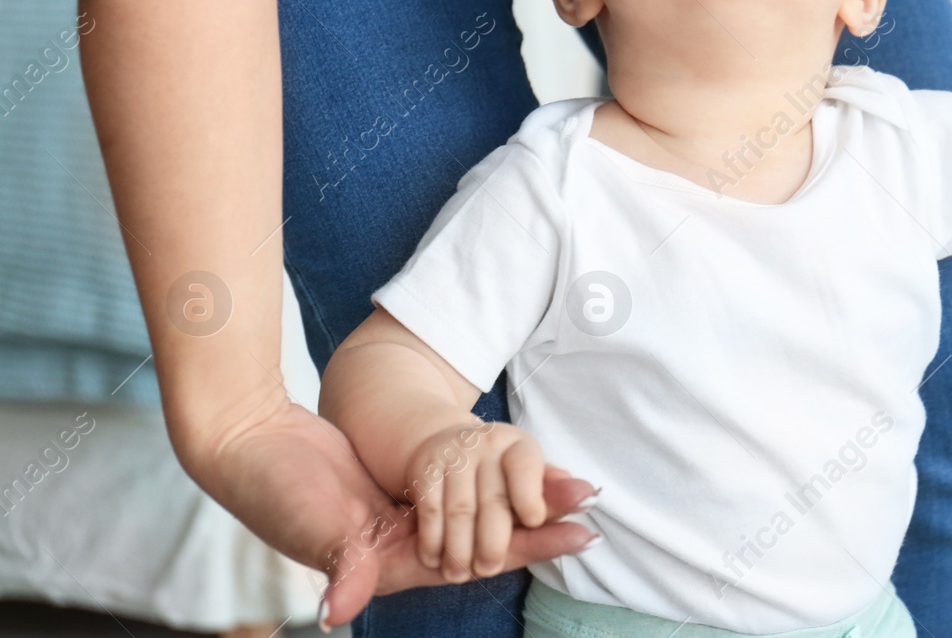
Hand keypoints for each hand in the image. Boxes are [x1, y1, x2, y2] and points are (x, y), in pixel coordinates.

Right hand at [193, 399, 597, 629]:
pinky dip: (492, 477)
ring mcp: (405, 514)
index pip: (482, 558)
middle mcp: (407, 543)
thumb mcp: (316, 524)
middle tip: (595, 503)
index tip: (583, 533)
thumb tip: (338, 611)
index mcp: (394, 561)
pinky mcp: (398, 485)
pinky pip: (460, 485)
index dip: (533, 546)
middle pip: (492, 537)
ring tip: (575, 486)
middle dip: (544, 523)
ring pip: (482, 511)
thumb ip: (338, 565)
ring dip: (525, 499)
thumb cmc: (277, 489)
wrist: (252, 442)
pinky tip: (521, 470)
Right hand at [405, 420, 554, 584]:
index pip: (525, 466)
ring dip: (460, 547)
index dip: (530, 495)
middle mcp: (487, 443)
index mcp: (519, 446)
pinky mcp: (426, 466)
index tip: (533, 521)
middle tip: (489, 568)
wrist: (441, 449)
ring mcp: (455, 453)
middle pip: (493, 499)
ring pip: (460, 510)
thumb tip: (589, 496)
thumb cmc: (495, 478)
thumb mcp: (523, 484)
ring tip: (461, 573)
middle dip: (492, 540)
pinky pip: (430, 508)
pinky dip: (433, 538)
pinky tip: (435, 558)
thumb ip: (552, 497)